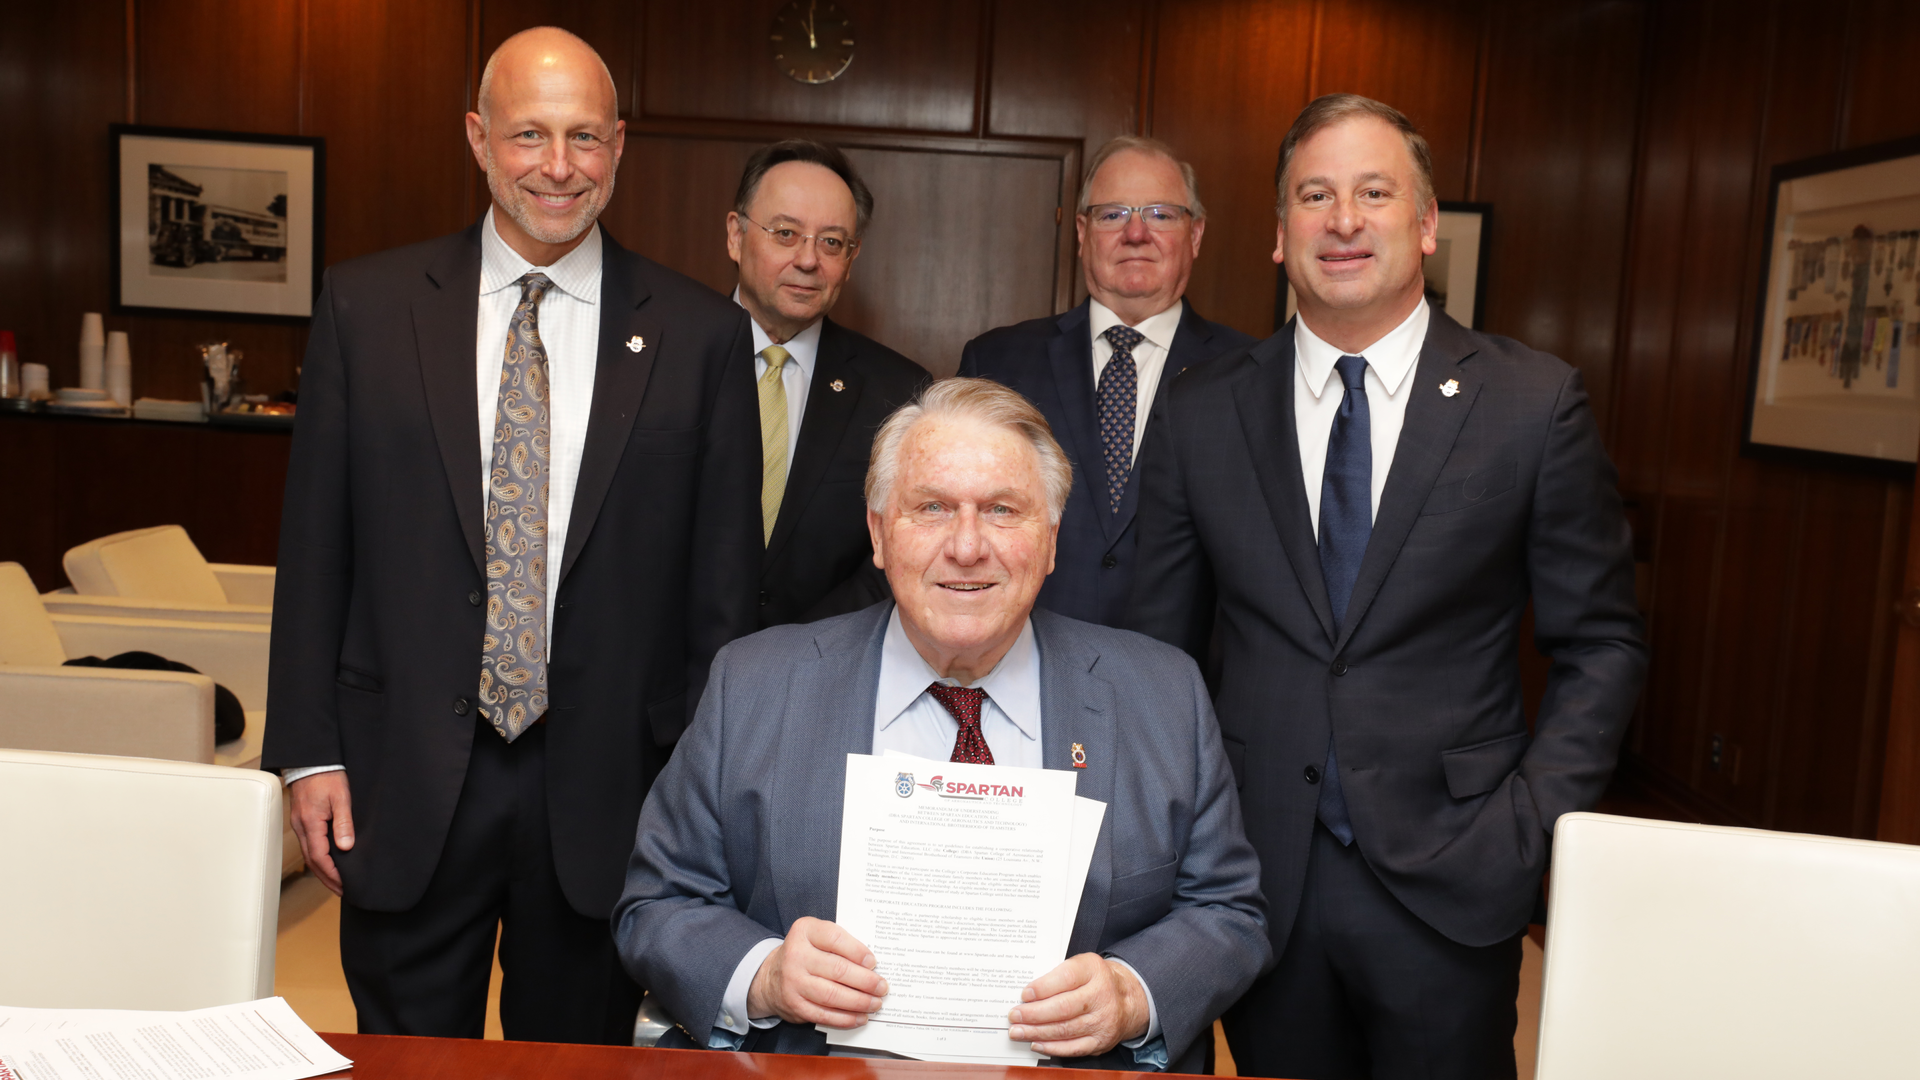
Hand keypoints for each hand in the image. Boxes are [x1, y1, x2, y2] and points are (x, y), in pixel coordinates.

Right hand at [288, 771, 353, 894]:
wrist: (311, 760)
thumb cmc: (327, 775)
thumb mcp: (341, 797)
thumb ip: (344, 822)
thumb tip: (345, 847)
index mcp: (311, 823)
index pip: (320, 857)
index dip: (333, 874)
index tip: (345, 884)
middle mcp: (302, 827)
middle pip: (312, 861)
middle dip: (327, 878)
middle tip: (342, 891)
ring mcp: (300, 824)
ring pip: (309, 854)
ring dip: (322, 870)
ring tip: (336, 882)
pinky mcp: (303, 820)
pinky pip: (309, 844)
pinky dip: (318, 858)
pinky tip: (328, 861)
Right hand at [746, 916, 887, 1027]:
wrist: (770, 977)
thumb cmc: (804, 953)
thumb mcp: (816, 936)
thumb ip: (839, 942)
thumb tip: (871, 964)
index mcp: (804, 931)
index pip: (835, 939)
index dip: (858, 951)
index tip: (873, 962)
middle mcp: (796, 956)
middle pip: (838, 970)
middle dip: (865, 981)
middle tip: (882, 987)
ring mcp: (793, 982)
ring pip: (833, 995)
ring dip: (859, 1002)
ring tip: (875, 1003)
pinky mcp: (795, 1005)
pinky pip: (824, 1014)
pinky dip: (845, 1018)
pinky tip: (860, 1017)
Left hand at [1008, 954, 1149, 1057]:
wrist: (1127, 999)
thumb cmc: (1096, 980)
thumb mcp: (1082, 965)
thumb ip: (1058, 974)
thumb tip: (1027, 993)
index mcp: (1094, 970)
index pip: (1066, 977)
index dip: (1043, 987)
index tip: (1024, 994)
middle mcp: (1101, 995)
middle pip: (1063, 1007)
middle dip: (1034, 1014)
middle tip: (1014, 1015)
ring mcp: (1103, 1021)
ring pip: (1065, 1030)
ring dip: (1036, 1032)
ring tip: (1018, 1031)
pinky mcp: (1101, 1041)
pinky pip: (1073, 1048)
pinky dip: (1051, 1047)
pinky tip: (1036, 1043)